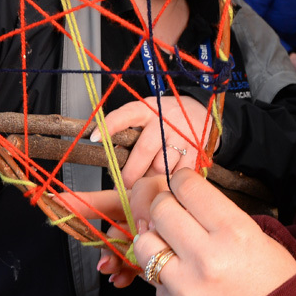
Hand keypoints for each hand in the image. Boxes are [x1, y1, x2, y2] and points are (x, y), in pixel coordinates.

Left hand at [97, 95, 212, 185]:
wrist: (201, 112)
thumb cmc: (166, 117)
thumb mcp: (147, 115)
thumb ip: (131, 133)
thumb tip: (115, 160)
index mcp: (148, 110)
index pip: (126, 115)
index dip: (109, 125)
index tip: (94, 137)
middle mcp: (165, 121)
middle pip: (144, 150)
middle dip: (130, 172)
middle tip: (122, 185)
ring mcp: (182, 136)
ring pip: (162, 167)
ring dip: (150, 180)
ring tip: (146, 185)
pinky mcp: (196, 151)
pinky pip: (178, 175)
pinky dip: (169, 183)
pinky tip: (164, 185)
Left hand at [120, 170, 295, 295]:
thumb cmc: (273, 287)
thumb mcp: (259, 240)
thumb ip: (220, 217)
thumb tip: (186, 198)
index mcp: (234, 232)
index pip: (187, 187)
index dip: (181, 180)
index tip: (181, 183)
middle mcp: (206, 256)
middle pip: (161, 209)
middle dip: (165, 204)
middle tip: (174, 211)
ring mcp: (185, 286)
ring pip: (145, 243)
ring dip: (155, 238)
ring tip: (171, 245)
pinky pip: (153, 280)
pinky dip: (164, 274)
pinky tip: (184, 278)